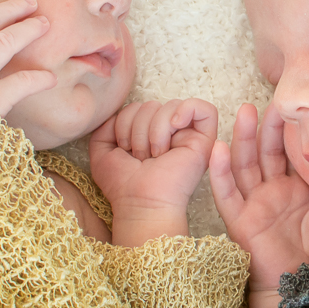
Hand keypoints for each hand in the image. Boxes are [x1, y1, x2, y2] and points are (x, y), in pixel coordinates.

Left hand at [89, 98, 217, 246]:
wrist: (141, 203)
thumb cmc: (123, 184)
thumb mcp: (103, 148)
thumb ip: (106, 124)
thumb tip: (126, 109)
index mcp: (149, 133)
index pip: (138, 106)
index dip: (125, 121)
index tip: (125, 148)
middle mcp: (170, 133)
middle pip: (153, 104)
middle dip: (139, 128)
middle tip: (142, 157)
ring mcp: (188, 136)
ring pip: (172, 105)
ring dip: (155, 129)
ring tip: (156, 154)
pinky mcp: (205, 141)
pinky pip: (203, 109)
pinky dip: (186, 111)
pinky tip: (174, 127)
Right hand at [210, 103, 308, 293]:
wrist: (305, 289)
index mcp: (294, 189)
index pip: (289, 153)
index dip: (289, 131)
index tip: (296, 106)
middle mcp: (272, 192)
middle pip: (266, 152)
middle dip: (267, 127)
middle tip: (273, 102)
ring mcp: (254, 204)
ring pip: (245, 165)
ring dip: (242, 139)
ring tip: (244, 113)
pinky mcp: (240, 221)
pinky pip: (226, 194)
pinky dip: (220, 172)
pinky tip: (217, 149)